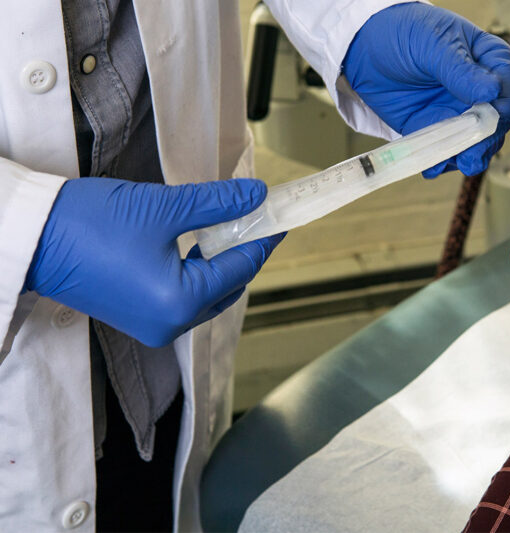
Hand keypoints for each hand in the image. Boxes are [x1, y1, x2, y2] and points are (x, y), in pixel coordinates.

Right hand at [25, 178, 283, 346]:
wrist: (29, 235)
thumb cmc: (89, 224)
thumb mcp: (163, 208)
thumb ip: (217, 204)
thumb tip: (255, 196)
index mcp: (179, 304)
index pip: (239, 269)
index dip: (262, 240)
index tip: (277, 218)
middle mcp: (168, 324)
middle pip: (225, 287)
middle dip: (242, 253)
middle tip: (253, 219)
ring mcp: (150, 324)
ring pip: (204, 293)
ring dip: (218, 262)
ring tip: (227, 226)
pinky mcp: (134, 315)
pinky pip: (180, 297)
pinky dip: (195, 272)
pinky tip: (198, 243)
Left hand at [343, 2, 509, 177]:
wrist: (365, 46)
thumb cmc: (404, 31)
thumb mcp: (434, 44)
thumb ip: (461, 71)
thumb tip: (491, 92)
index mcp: (489, 61)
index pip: (506, 90)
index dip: (500, 110)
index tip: (487, 122)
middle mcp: (479, 90)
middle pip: (494, 124)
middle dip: (483, 142)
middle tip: (470, 155)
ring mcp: (458, 112)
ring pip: (473, 143)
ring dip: (463, 157)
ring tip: (448, 163)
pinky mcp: (435, 128)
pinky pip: (445, 152)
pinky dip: (439, 161)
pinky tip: (430, 165)